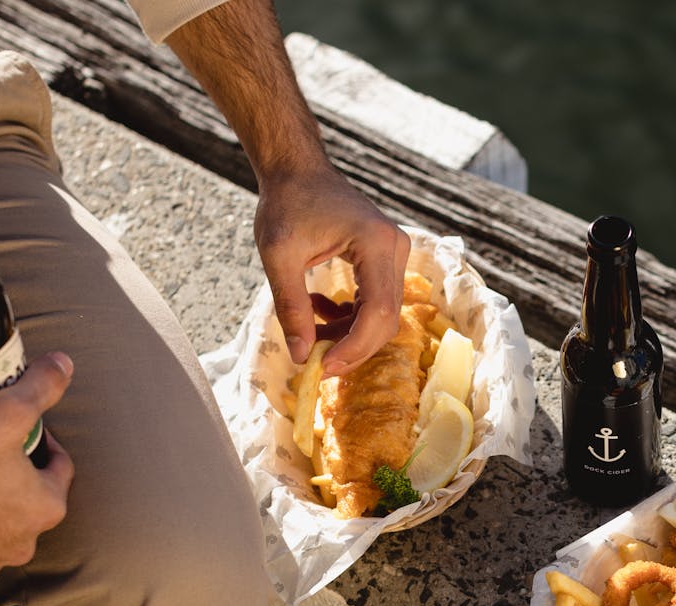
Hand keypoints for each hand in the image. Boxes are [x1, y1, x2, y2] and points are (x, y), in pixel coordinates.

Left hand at [255, 164, 410, 374]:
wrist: (297, 170)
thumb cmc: (286, 203)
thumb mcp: (279, 256)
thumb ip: (291, 307)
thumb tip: (301, 356)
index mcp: (376, 243)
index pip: (379, 310)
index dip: (355, 346)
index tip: (324, 366)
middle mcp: (396, 248)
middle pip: (386, 318)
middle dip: (352, 346)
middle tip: (315, 360)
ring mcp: (395, 253)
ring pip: (381, 315)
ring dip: (347, 333)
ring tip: (309, 327)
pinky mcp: (385, 259)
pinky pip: (375, 302)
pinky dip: (349, 316)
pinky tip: (318, 307)